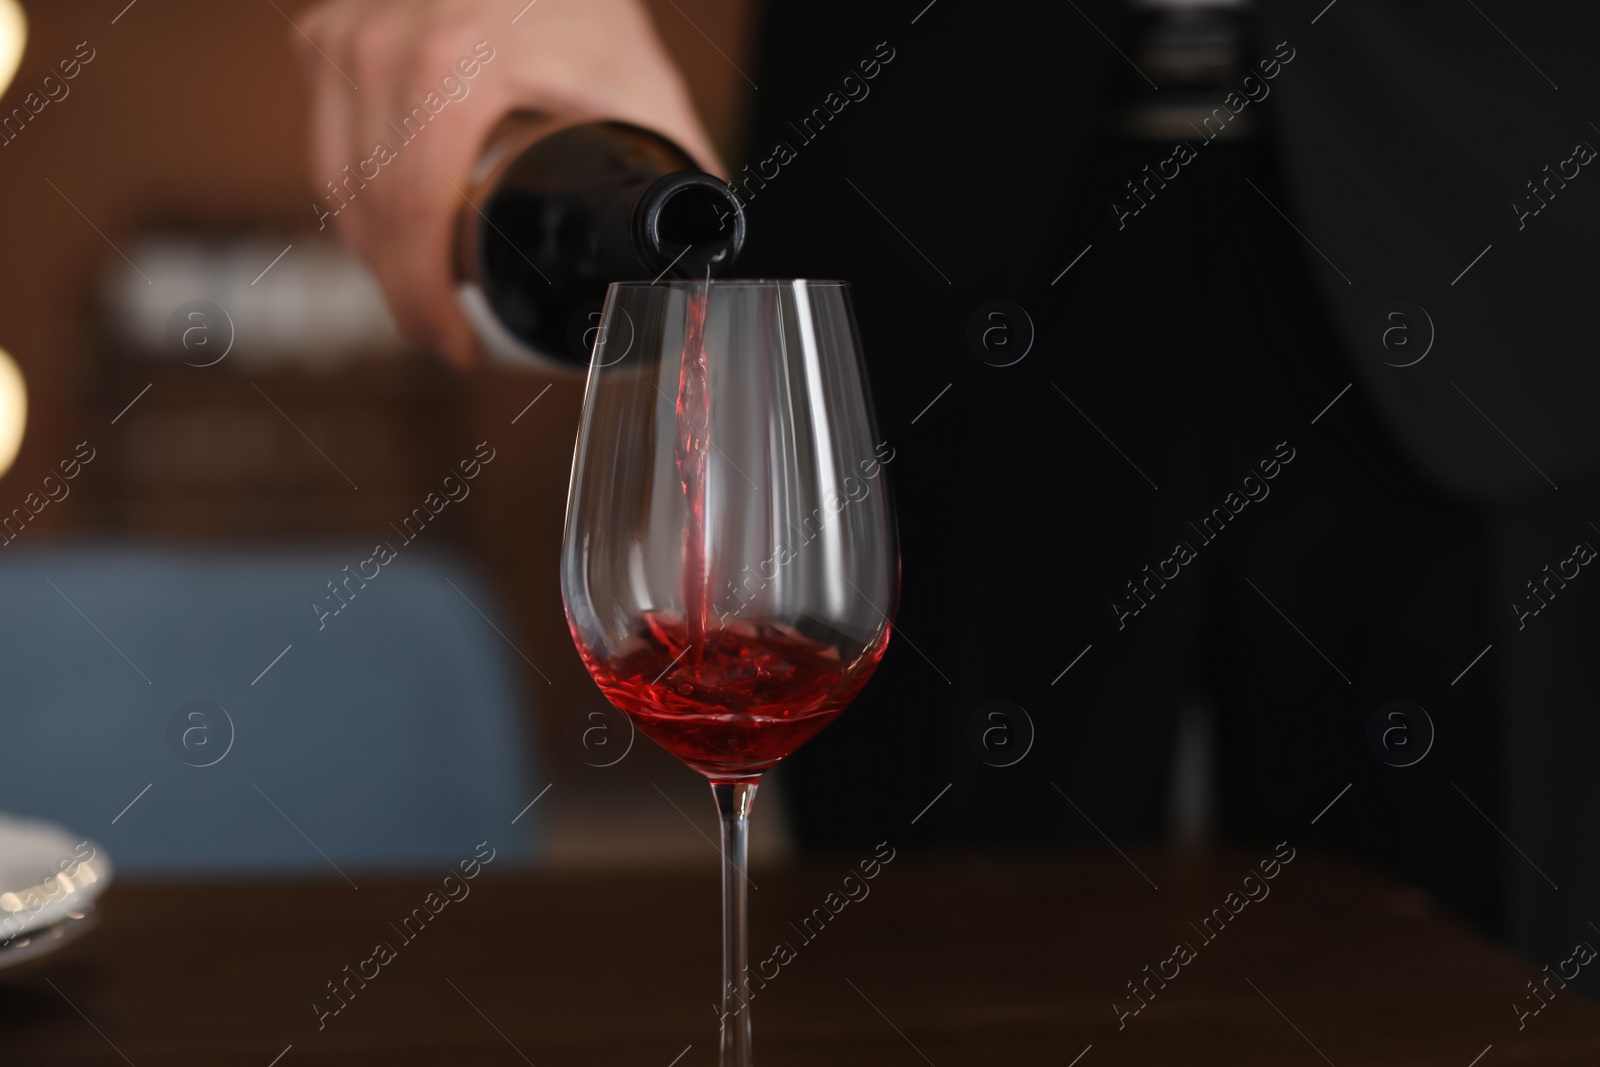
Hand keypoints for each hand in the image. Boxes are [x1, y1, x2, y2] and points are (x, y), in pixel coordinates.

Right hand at [293, 0, 721, 366]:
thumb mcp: (637, 76)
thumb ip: (674, 160)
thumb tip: (699, 247)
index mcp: (452, 66)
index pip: (414, 213)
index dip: (426, 299)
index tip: (457, 346)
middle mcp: (381, 48)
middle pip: (370, 213)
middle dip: (406, 292)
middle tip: (447, 335)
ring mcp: (344, 40)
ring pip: (338, 188)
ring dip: (377, 254)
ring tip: (428, 292)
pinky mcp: (326, 39)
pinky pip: (328, 148)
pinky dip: (357, 200)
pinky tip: (396, 232)